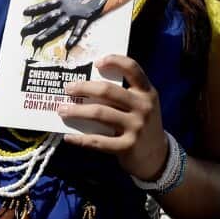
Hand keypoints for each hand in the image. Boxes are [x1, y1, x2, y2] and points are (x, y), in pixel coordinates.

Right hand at [21, 0, 108, 49]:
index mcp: (64, 0)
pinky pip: (79, 30)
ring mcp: (76, 15)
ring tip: (37, 41)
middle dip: (36, 25)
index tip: (24, 12)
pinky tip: (68, 46)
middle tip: (23, 32)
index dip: (36, 9)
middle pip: (48, 18)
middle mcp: (67, 10)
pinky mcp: (87, 18)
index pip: (47, 5)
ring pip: (59, 26)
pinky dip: (74, 37)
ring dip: (48, 34)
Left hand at [59, 55, 168, 180]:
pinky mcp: (127, 146)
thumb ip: (124, 94)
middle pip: (108, 91)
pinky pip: (98, 141)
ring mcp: (136, 127)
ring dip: (77, 111)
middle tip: (68, 88)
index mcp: (146, 92)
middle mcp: (143, 107)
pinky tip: (68, 136)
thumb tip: (88, 85)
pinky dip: (80, 139)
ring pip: (99, 113)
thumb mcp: (142, 105)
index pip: (132, 68)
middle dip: (84, 88)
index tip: (96, 62)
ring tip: (62, 110)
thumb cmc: (142, 125)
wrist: (157, 157)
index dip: (114, 61)